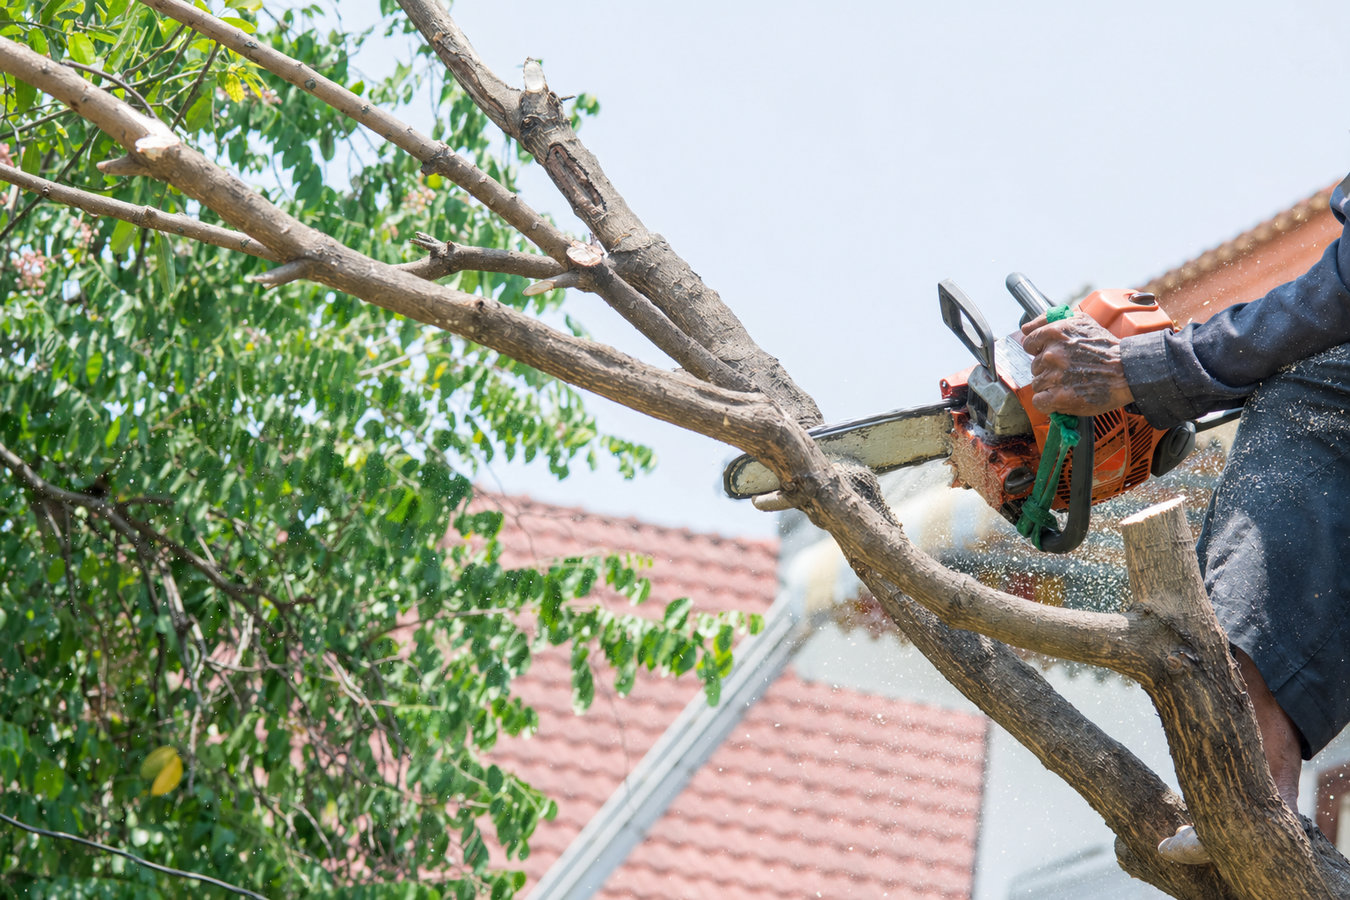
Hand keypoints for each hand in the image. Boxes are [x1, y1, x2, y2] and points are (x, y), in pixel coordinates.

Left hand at [1020, 312, 1134, 415]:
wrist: (1128, 371)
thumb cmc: (1107, 347)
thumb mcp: (1081, 321)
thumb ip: (1050, 320)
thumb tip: (1025, 329)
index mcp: (1055, 333)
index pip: (1029, 343)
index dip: (1039, 350)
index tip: (1052, 355)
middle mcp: (1052, 353)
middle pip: (1034, 366)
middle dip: (1048, 369)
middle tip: (1069, 370)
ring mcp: (1055, 376)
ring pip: (1037, 384)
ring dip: (1050, 386)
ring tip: (1071, 382)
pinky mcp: (1059, 397)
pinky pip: (1039, 401)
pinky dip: (1049, 402)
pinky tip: (1062, 396)